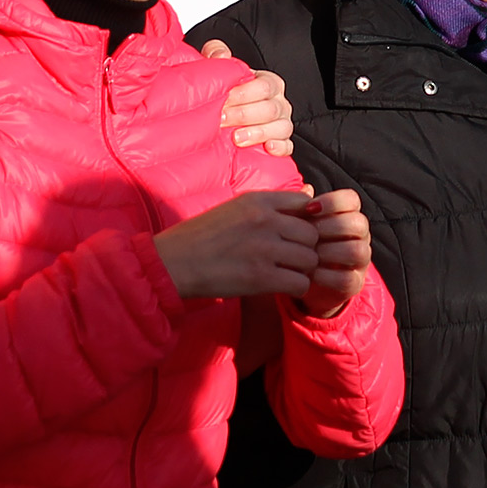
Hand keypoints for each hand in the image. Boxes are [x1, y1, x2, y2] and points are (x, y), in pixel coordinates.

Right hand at [152, 190, 319, 298]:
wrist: (173, 262)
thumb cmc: (200, 236)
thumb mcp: (233, 209)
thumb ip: (265, 208)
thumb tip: (302, 210)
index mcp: (258, 200)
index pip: (305, 203)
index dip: (307, 220)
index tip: (297, 233)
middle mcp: (265, 220)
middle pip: (312, 234)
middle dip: (307, 248)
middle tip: (293, 259)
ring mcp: (265, 249)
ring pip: (310, 259)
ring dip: (303, 270)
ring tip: (287, 273)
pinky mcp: (261, 277)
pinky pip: (300, 283)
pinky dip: (295, 287)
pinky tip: (281, 286)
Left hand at [201, 39, 293, 156]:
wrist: (226, 113)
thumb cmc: (226, 89)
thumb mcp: (218, 66)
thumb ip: (216, 51)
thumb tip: (222, 55)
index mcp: (268, 83)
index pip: (264, 86)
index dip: (244, 93)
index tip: (224, 98)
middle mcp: (279, 103)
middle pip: (270, 108)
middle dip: (244, 115)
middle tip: (222, 119)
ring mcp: (282, 123)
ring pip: (281, 128)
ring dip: (258, 133)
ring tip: (237, 138)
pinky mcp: (281, 142)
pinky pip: (287, 146)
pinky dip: (280, 148)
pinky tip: (268, 148)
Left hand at [296, 189, 371, 317]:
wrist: (302, 279)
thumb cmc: (301, 243)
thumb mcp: (298, 223)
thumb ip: (302, 207)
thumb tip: (306, 189)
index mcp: (348, 215)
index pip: (352, 200)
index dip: (333, 201)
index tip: (309, 208)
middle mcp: (359, 236)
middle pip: (358, 223)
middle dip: (330, 227)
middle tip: (306, 233)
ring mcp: (360, 261)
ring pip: (357, 250)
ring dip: (329, 252)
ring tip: (308, 254)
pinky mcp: (355, 283)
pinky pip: (348, 279)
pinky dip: (326, 276)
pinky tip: (309, 273)